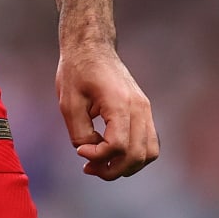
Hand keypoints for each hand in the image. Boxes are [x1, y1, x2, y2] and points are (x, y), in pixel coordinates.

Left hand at [56, 43, 157, 179]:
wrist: (92, 48)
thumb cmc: (77, 72)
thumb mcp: (68, 104)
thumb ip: (80, 134)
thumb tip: (92, 154)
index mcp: (119, 102)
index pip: (117, 144)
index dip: (98, 156)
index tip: (80, 151)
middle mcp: (139, 107)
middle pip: (136, 155)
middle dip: (112, 169)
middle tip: (89, 168)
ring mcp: (146, 109)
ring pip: (149, 153)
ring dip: (126, 166)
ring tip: (103, 165)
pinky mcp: (145, 111)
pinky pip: (150, 143)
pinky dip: (135, 156)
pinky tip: (113, 154)